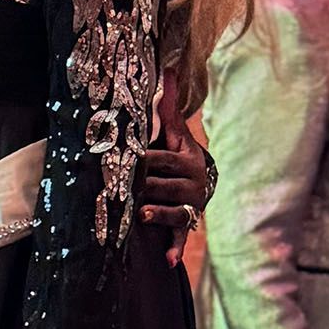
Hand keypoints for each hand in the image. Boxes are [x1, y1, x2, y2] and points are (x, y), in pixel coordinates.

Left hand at [137, 67, 208, 266]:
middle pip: (165, 184)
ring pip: (174, 210)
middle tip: (127, 190)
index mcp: (186, 157)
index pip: (163, 158)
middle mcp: (191, 182)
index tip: (132, 158)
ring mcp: (191, 204)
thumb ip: (168, 104)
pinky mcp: (187, 222)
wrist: (201, 178)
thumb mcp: (174, 130)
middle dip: (147, 187)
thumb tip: (168, 68)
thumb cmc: (176, 151)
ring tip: (143, 214)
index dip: (147, 158)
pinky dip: (175, 248)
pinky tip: (166, 260)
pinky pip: (182, 236)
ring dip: (159, 213)